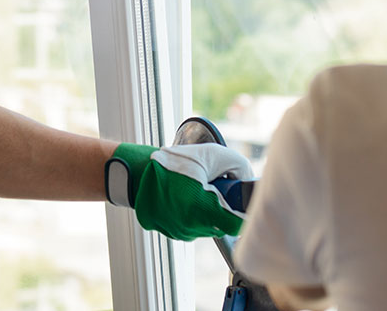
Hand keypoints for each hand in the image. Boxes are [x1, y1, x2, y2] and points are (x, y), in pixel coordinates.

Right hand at [105, 142, 252, 240]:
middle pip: (221, 225)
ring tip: (193, 190)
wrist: (137, 171)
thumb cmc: (174, 162)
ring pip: (205, 227)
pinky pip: (188, 227)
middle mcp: (190, 227)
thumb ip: (238, 166)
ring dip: (205, 212)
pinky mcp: (167, 232)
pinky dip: (190, 215)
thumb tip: (248, 181)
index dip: (242, 213)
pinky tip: (182, 197)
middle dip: (221, 208)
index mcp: (202, 210)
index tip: (240, 202)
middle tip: (212, 188)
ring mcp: (177, 232)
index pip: (236, 225)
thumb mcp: (211, 154)